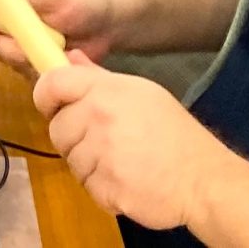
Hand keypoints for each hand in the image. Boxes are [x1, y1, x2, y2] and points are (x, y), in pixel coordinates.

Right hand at [0, 0, 120, 70]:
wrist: (115, 19)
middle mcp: (9, 18)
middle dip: (4, 46)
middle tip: (23, 47)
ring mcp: (22, 42)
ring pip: (7, 58)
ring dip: (26, 58)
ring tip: (54, 47)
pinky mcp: (36, 61)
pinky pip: (26, 72)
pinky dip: (41, 69)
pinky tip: (61, 58)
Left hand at [37, 56, 233, 230]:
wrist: (203, 179)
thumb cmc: (175, 132)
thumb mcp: (142, 93)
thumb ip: (99, 78)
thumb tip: (69, 59)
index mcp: (106, 91)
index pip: (52, 83)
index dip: (45, 95)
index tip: (52, 106)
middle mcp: (99, 118)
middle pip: (57, 128)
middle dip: (73, 137)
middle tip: (103, 142)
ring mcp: (102, 155)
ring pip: (71, 160)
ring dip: (89, 165)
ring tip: (121, 161)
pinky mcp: (106, 187)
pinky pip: (87, 186)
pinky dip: (102, 187)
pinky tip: (126, 180)